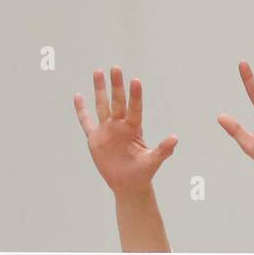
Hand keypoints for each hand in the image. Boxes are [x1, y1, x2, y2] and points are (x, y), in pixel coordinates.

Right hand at [74, 67, 177, 196]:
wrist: (128, 185)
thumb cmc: (142, 173)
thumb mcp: (153, 161)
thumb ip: (163, 150)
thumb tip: (175, 138)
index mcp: (134, 129)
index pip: (135, 109)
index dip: (135, 96)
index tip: (135, 81)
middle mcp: (120, 126)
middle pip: (117, 102)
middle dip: (116, 86)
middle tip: (115, 68)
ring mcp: (107, 130)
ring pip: (102, 106)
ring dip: (100, 90)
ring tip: (98, 71)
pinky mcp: (95, 139)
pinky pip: (87, 122)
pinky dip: (81, 110)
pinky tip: (78, 96)